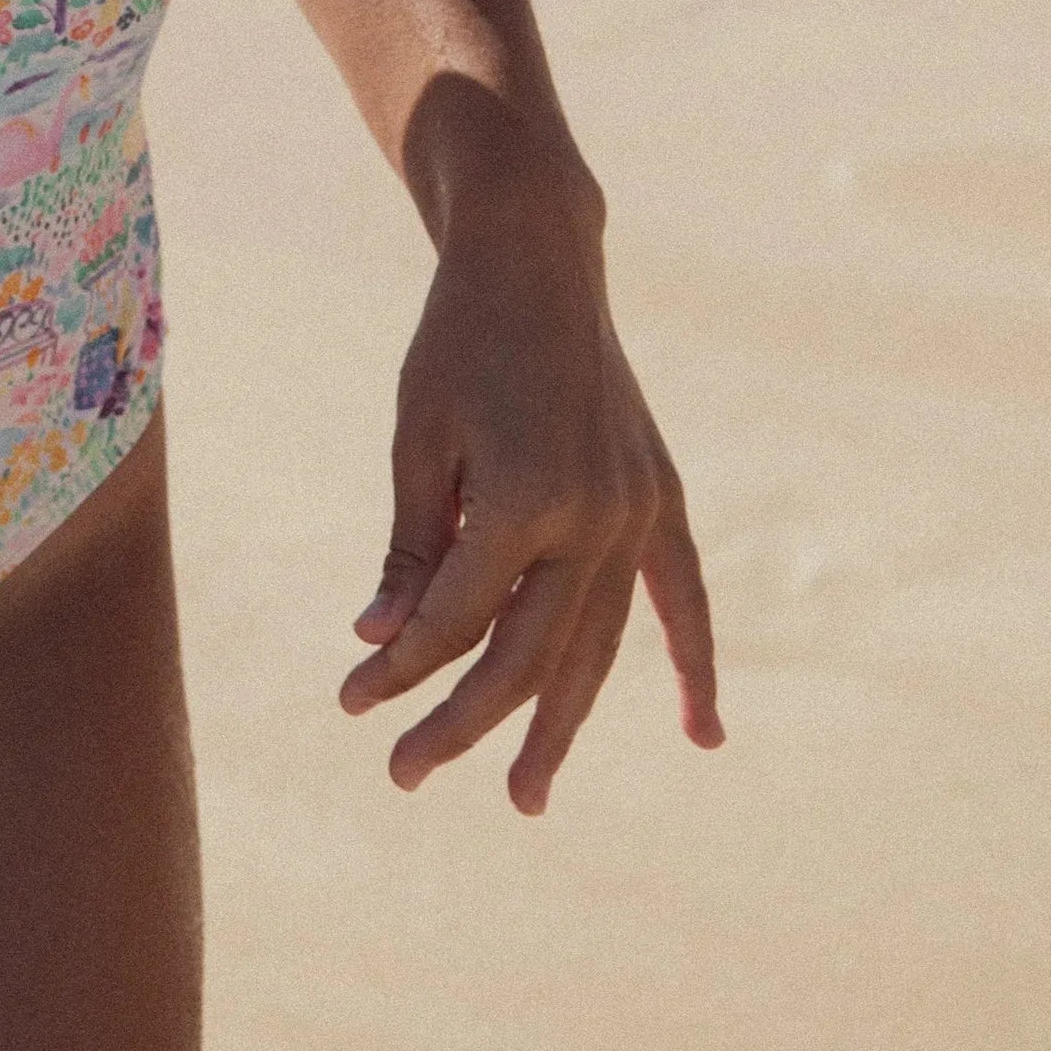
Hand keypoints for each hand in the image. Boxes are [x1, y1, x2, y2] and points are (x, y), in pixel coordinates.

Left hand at [338, 203, 720, 813]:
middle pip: (524, 654)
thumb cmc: (456, 341)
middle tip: (406, 775)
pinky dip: (692, 663)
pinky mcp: (661, 495)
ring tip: (525, 794)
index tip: (350, 701)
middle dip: (464, 723)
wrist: (535, 256)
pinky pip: (681, 596)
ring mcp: (638, 508)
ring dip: (560, 724)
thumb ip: (412, 547)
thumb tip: (378, 644)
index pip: (454, 619)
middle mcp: (594, 515)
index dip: (399, 669)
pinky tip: (700, 732)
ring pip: (596, 645)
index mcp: (523, 497)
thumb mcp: (417, 438)